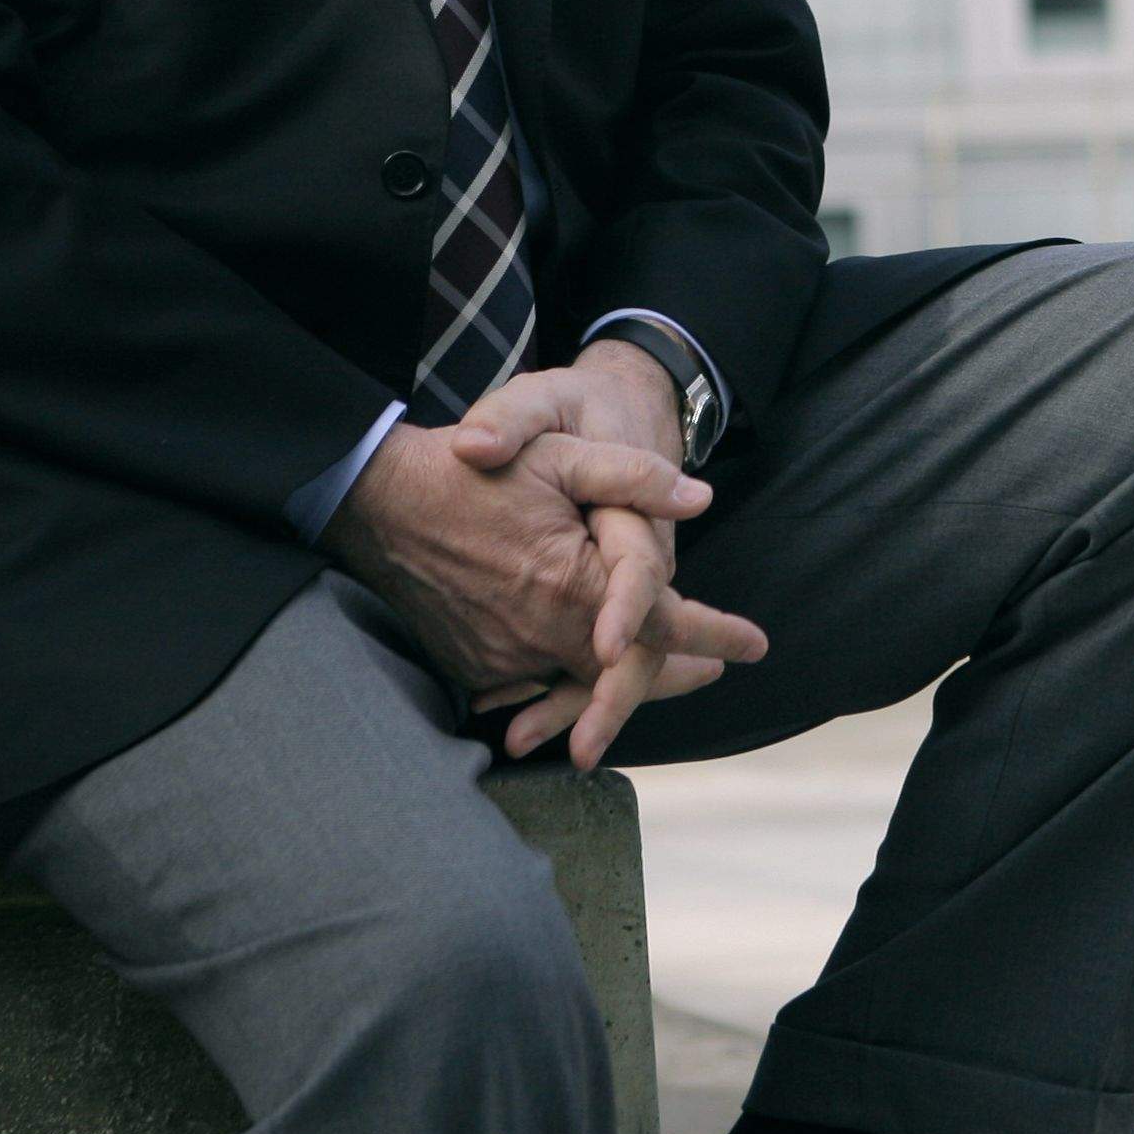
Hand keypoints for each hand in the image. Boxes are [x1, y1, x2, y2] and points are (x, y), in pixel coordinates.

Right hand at [317, 405, 758, 756]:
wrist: (377, 500)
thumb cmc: (474, 469)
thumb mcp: (561, 451)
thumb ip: (633, 475)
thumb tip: (699, 498)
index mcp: (570, 585)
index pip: (660, 624)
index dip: (713, 635)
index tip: (756, 646)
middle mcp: (537, 634)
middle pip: (626, 670)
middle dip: (674, 672)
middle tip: (714, 669)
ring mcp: (499, 659)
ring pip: (579, 681)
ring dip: (620, 680)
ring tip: (665, 673)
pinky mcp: (470, 667)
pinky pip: (531, 683)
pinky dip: (564, 680)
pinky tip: (584, 672)